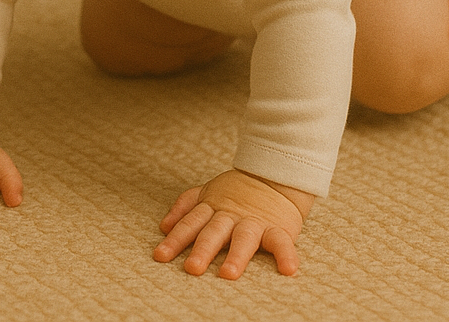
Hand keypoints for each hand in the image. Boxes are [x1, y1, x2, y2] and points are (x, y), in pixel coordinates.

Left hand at [154, 169, 314, 278]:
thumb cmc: (237, 190)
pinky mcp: (277, 228)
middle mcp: (231, 215)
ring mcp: (254, 221)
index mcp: (212, 207)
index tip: (161, 255)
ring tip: (228, 273)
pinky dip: (285, 255)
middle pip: (214, 232)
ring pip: (243, 238)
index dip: (176, 239)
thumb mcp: (207, 192)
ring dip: (236, 255)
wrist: (275, 175)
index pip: (191, 224)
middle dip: (203, 249)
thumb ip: (185, 206)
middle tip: (192, 268)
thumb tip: (164, 226)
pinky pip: (281, 242)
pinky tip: (288, 269)